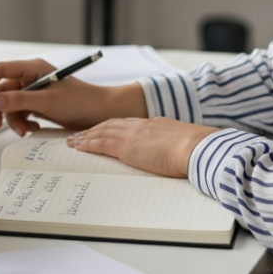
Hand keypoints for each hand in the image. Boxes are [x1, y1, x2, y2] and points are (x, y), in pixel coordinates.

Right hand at [0, 59, 146, 135]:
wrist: (102, 113)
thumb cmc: (81, 100)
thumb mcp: (47, 101)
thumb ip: (19, 100)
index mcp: (33, 68)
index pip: (1, 70)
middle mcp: (32, 78)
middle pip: (3, 91)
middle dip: (1, 110)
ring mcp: (35, 92)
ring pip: (11, 106)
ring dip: (15, 120)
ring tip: (26, 131)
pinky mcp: (40, 105)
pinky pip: (22, 113)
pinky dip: (24, 123)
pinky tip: (33, 129)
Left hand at [66, 117, 219, 177]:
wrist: (197, 147)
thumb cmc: (198, 149)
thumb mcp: (186, 142)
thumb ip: (177, 143)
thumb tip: (179, 150)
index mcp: (156, 124)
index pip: (129, 124)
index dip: (114, 126)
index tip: (105, 129)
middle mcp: (141, 125)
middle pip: (111, 124)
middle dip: (95, 128)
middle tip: (81, 133)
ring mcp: (132, 135)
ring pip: (102, 132)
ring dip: (86, 135)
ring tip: (73, 140)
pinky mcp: (126, 147)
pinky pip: (101, 144)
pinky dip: (87, 144)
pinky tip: (77, 146)